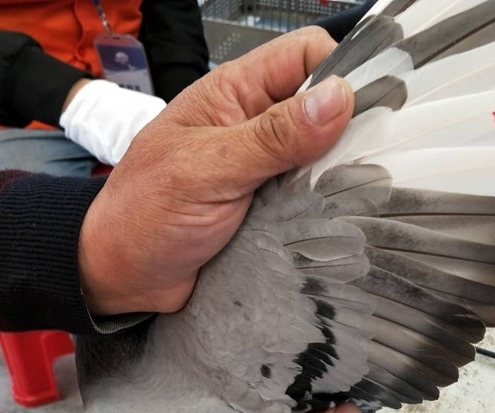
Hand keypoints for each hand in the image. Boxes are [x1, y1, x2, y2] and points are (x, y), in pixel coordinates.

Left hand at [77, 27, 353, 315]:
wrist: (122, 277)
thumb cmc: (144, 214)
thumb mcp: (206, 170)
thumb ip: (271, 137)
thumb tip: (339, 98)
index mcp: (234, 94)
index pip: (305, 54)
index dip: (341, 69)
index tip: (371, 107)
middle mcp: (256, 125)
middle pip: (324, 105)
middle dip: (350, 126)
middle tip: (372, 158)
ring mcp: (267, 168)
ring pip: (325, 153)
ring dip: (342, 171)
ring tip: (361, 191)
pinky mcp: (273, 206)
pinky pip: (314, 196)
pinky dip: (329, 204)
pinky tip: (342, 216)